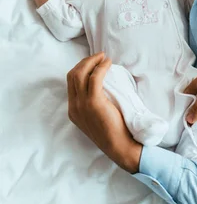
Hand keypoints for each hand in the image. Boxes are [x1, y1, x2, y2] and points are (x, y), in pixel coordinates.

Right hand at [67, 52, 142, 172]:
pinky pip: (94, 78)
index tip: (92, 62)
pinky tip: (108, 64)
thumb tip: (101, 84)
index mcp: (73, 110)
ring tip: (103, 57)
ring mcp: (82, 105)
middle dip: (84, 62)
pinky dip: (100, 68)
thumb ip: (92, 103)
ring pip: (81, 74)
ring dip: (92, 61)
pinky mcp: (94, 103)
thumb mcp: (96, 118)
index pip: (71, 81)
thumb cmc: (113, 131)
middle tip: (98, 56)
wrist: (119, 146)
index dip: (80, 68)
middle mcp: (74, 106)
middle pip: (73, 75)